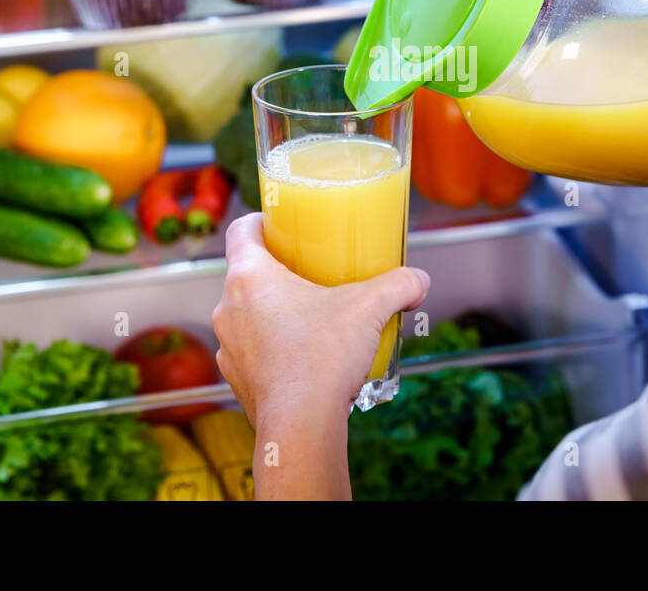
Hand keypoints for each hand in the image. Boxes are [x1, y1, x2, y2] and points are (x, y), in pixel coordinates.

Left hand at [211, 213, 429, 497]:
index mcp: (250, 277)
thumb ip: (398, 285)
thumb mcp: (370, 308)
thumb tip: (419, 280)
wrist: (302, 426)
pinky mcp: (238, 381)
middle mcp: (229, 309)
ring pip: (249, 316)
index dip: (260, 221)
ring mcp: (229, 348)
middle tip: (311, 273)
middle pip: (247, 275)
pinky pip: (254, 353)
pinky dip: (275, 350)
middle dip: (279, 272)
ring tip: (313, 320)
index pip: (241, 231)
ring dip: (275, 313)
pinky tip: (307, 359)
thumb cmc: (323, 358)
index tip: (280, 225)